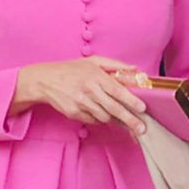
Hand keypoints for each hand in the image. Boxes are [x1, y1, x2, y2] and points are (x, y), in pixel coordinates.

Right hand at [12, 58, 146, 132]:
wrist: (45, 80)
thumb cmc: (71, 70)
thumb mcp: (92, 61)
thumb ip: (115, 65)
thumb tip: (135, 69)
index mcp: (95, 77)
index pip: (118, 91)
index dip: (131, 101)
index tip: (142, 109)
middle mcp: (89, 91)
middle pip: (114, 109)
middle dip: (130, 120)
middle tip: (142, 128)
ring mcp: (81, 104)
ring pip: (104, 117)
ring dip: (115, 119)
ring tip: (124, 120)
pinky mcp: (74, 113)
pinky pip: (93, 120)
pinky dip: (99, 119)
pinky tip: (101, 113)